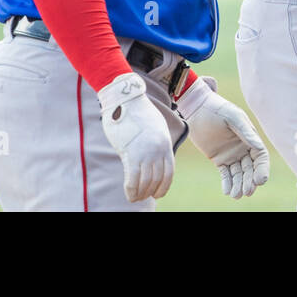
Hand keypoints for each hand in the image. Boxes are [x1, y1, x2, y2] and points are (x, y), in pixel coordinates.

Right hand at [97, 72, 174, 202]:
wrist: (126, 99)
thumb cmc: (138, 113)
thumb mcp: (154, 127)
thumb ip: (157, 143)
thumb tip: (153, 158)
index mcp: (165, 143)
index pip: (169, 173)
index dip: (164, 186)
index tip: (157, 193)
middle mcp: (158, 150)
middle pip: (158, 180)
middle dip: (150, 192)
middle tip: (143, 197)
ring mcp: (145, 152)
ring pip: (146, 182)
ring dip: (141, 193)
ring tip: (135, 197)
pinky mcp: (131, 153)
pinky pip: (133, 179)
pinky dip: (131, 190)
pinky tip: (129, 194)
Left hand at [175, 76, 270, 199]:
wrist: (196, 109)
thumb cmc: (217, 109)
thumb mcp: (233, 117)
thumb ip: (245, 132)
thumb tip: (258, 146)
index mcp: (250, 137)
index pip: (260, 157)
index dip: (262, 169)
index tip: (260, 181)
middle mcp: (243, 148)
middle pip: (250, 168)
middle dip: (250, 181)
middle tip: (247, 191)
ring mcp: (231, 154)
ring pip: (238, 173)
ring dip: (239, 184)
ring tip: (236, 195)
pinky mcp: (219, 159)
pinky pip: (226, 174)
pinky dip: (227, 183)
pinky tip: (227, 191)